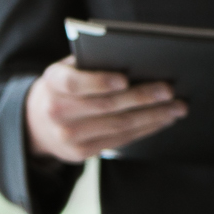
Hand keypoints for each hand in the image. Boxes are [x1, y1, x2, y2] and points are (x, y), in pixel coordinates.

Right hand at [25, 57, 184, 162]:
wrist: (36, 123)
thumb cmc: (64, 86)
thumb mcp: (66, 69)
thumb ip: (91, 63)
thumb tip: (138, 60)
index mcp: (52, 82)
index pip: (74, 82)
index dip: (99, 81)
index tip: (125, 79)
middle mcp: (57, 111)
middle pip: (106, 105)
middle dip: (142, 97)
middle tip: (169, 90)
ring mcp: (68, 137)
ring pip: (118, 125)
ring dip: (152, 116)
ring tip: (176, 107)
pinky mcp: (81, 153)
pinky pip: (120, 139)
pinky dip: (145, 129)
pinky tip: (162, 119)